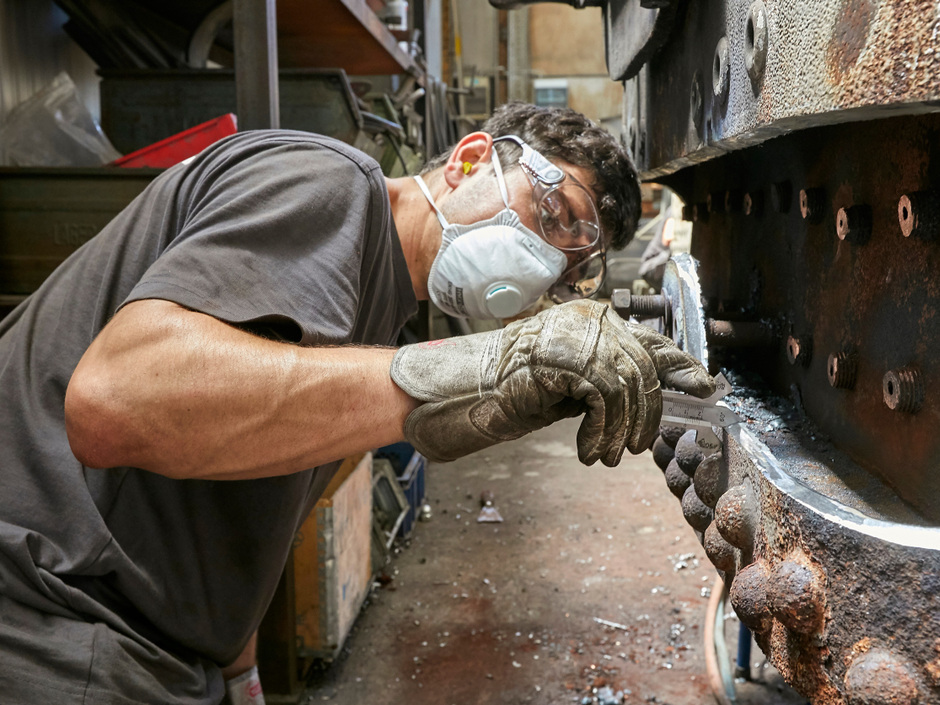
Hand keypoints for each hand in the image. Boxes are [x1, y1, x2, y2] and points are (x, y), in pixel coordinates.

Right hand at [390, 299, 714, 464]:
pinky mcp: (563, 353)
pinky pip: (604, 394)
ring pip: (627, 382)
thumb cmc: (521, 392)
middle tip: (636, 448)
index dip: (680, 363)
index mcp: (594, 321)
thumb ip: (613, 383)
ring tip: (609, 455)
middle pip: (642, 366)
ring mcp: (575, 332)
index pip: (649, 339)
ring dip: (623, 429)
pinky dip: (603, 429)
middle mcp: (589, 320)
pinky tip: (589, 450)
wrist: (473, 392)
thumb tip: (655, 397)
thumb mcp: (578, 388)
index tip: (706, 386)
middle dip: (648, 414)